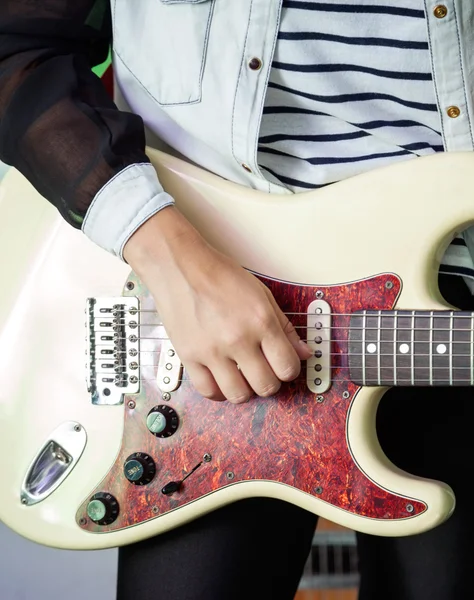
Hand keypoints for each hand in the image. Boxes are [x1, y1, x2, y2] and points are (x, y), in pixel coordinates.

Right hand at [123, 207, 312, 402]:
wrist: (181, 267)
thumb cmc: (220, 276)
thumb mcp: (262, 294)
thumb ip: (284, 326)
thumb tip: (303, 352)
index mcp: (261, 321)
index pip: (287, 366)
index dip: (290, 370)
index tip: (284, 366)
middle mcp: (238, 339)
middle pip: (266, 386)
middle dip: (271, 383)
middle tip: (265, 373)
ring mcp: (212, 351)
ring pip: (239, 395)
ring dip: (246, 391)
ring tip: (244, 378)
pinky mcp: (189, 357)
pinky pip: (209, 391)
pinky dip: (219, 392)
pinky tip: (223, 381)